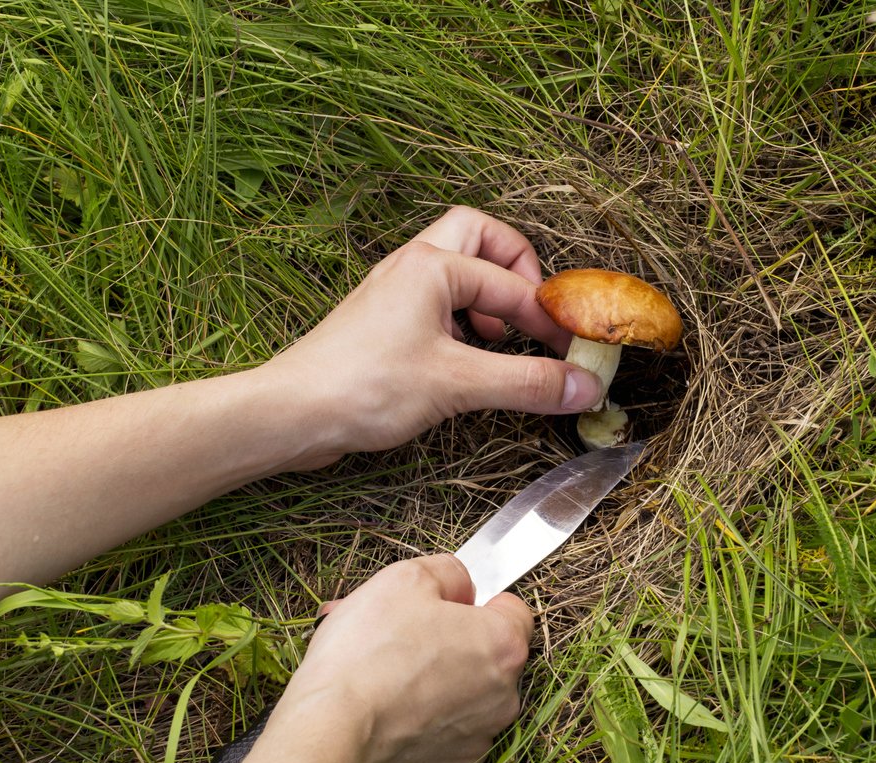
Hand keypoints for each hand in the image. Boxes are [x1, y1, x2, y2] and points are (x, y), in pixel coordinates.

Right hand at [184, 554, 531, 762]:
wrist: (330, 737)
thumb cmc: (367, 655)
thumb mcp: (404, 580)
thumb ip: (448, 573)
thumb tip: (461, 586)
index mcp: (503, 645)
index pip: (513, 612)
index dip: (478, 603)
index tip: (446, 608)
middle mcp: (504, 697)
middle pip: (487, 659)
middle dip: (449, 646)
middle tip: (399, 639)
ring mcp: (481, 741)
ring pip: (465, 701)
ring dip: (435, 687)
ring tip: (382, 677)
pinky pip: (446, 742)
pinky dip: (424, 731)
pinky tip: (388, 719)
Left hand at [257, 206, 602, 461]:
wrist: (292, 413)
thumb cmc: (362, 387)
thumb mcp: (458, 384)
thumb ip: (527, 383)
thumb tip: (583, 386)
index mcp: (432, 266)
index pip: (513, 284)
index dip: (551, 320)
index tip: (575, 354)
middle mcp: (412, 267)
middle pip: (479, 237)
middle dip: (516, 268)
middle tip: (534, 311)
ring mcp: (395, 293)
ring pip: (455, 267)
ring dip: (487, 294)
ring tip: (501, 338)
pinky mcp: (384, 323)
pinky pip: (436, 303)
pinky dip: (462, 321)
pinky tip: (467, 360)